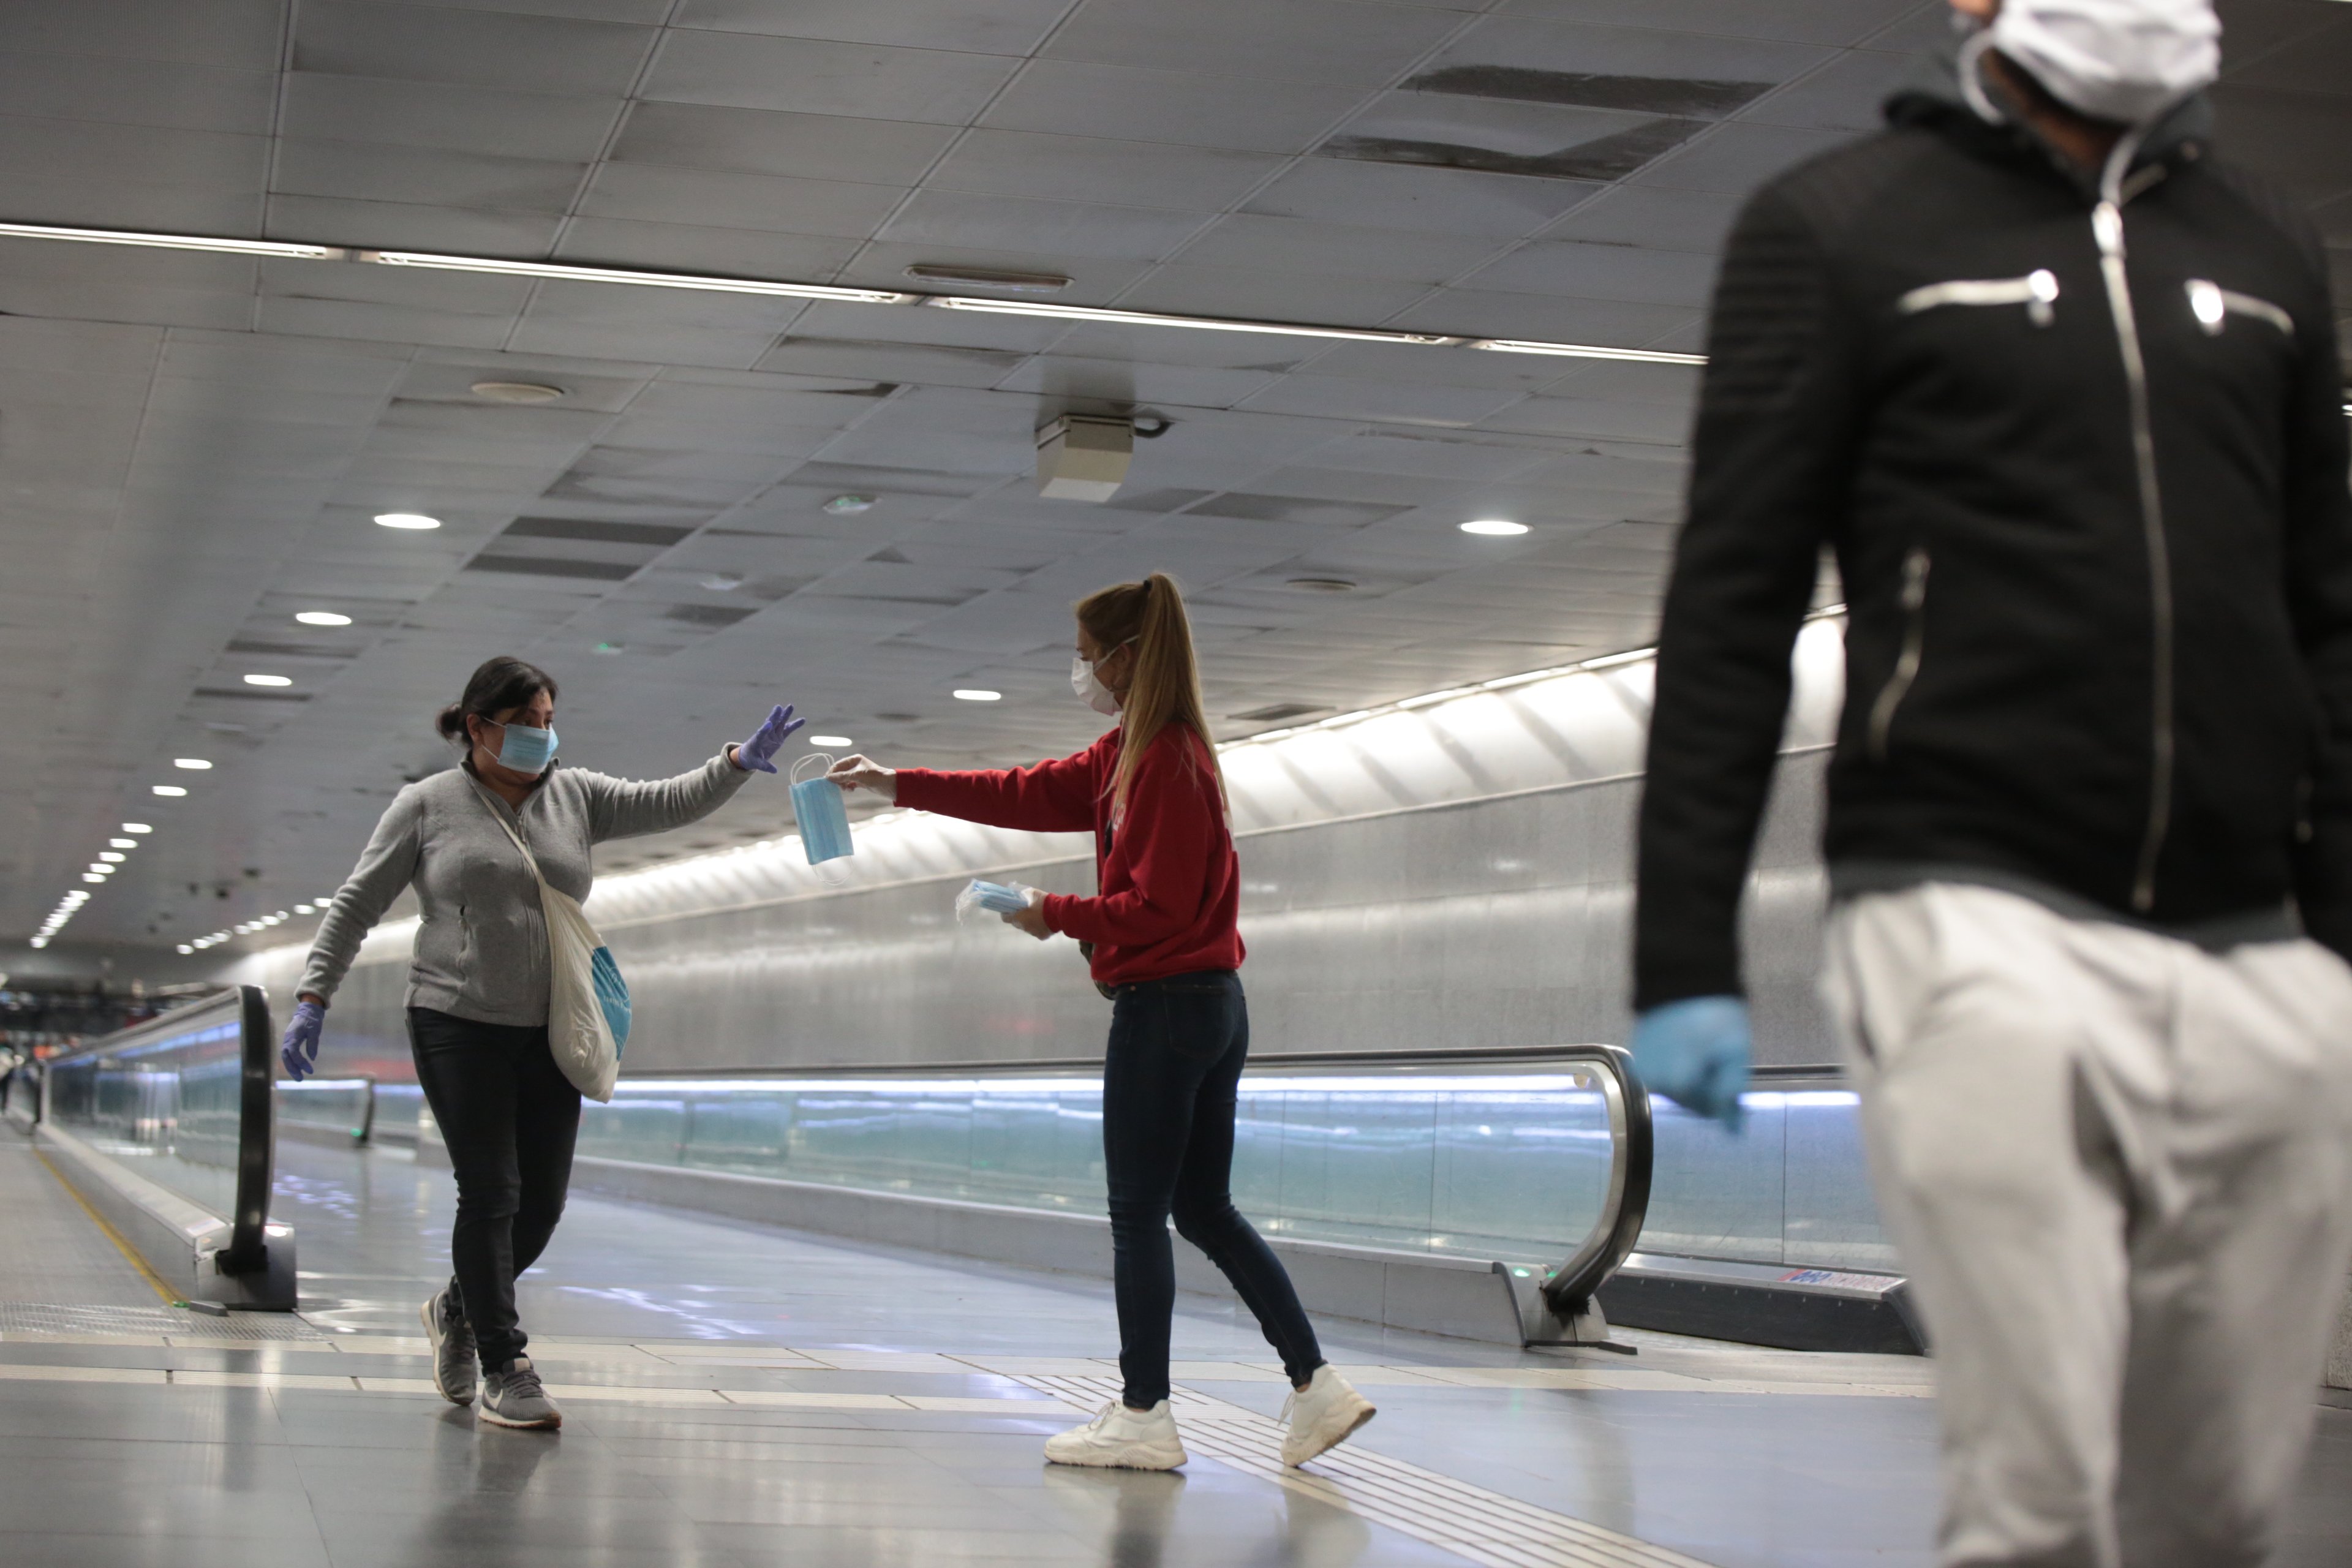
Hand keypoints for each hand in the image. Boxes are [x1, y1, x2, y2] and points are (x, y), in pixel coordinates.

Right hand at [280, 998, 325, 1081]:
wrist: (307, 1011)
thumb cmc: (311, 1020)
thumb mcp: (315, 1031)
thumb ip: (312, 1044)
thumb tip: (312, 1058)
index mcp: (293, 1037)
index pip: (294, 1053)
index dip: (301, 1062)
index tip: (310, 1070)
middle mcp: (287, 1040)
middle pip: (286, 1058)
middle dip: (292, 1069)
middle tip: (300, 1079)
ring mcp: (287, 1041)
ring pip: (286, 1057)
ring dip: (291, 1067)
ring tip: (299, 1077)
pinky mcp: (289, 1042)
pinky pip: (288, 1055)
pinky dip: (292, 1062)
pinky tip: (298, 1069)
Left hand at [734, 703, 805, 772]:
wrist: (751, 754)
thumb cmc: (751, 758)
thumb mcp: (756, 763)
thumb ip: (765, 766)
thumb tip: (774, 771)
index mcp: (758, 740)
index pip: (761, 733)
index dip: (764, 729)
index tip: (768, 724)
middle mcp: (766, 734)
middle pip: (771, 724)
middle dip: (775, 716)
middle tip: (779, 707)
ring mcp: (773, 734)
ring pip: (780, 723)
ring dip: (785, 715)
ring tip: (790, 706)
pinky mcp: (779, 737)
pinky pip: (788, 730)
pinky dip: (794, 725)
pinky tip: (802, 720)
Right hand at [826, 754, 896, 802]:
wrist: (889, 785)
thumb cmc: (874, 777)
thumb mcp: (856, 775)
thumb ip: (842, 776)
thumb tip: (828, 778)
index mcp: (854, 759)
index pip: (838, 765)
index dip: (832, 772)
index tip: (826, 781)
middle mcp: (855, 765)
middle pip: (840, 772)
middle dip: (838, 779)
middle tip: (836, 787)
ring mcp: (858, 773)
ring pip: (845, 779)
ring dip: (843, 784)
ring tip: (845, 789)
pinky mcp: (861, 781)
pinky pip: (850, 783)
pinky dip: (848, 787)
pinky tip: (850, 790)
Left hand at [1003, 890, 1051, 940]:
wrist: (1060, 912)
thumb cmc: (1044, 902)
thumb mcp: (1032, 893)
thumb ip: (1023, 894)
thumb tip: (1019, 894)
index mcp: (1018, 918)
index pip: (1005, 918)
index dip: (1006, 913)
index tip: (1009, 909)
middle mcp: (1024, 927)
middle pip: (1017, 923)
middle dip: (1019, 917)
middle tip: (1026, 910)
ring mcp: (1033, 933)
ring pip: (1028, 928)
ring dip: (1030, 922)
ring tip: (1038, 915)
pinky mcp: (1041, 936)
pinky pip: (1037, 932)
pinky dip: (1039, 927)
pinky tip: (1045, 922)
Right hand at [1629, 995, 1750, 1131]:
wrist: (1684, 978)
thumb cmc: (1714, 1014)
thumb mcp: (1734, 1054)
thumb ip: (1731, 1094)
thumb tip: (1735, 1131)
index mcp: (1675, 1082)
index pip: (1706, 1109)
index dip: (1723, 1092)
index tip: (1728, 1067)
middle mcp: (1652, 1080)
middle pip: (1689, 1101)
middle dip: (1707, 1084)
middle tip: (1716, 1053)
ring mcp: (1641, 1068)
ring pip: (1676, 1089)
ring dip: (1693, 1075)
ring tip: (1701, 1046)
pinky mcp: (1637, 1056)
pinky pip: (1663, 1074)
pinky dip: (1677, 1065)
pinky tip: (1686, 1045)